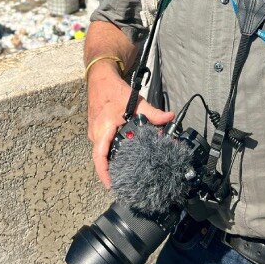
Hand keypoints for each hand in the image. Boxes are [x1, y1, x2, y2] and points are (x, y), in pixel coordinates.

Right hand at [87, 63, 174, 187]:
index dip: (104, 173)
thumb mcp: (135, 101)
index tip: (112, 185)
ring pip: (101, 153)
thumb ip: (153, 113)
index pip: (99, 157)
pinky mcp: (96, 131)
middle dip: (111, 172)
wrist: (100, 78)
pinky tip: (122, 156)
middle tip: (125, 182)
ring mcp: (94, 132)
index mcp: (102, 129)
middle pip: (101, 158)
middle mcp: (95, 133)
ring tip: (125, 172)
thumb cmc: (114, 90)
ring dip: (111, 162)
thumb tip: (170, 118)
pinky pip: (102, 146)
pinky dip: (110, 153)